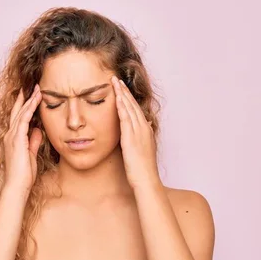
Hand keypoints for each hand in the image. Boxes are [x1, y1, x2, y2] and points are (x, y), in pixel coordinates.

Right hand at [3, 84, 42, 194]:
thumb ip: (33, 142)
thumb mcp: (31, 154)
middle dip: (26, 99)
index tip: (32, 96)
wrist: (17, 185)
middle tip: (34, 87)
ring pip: (20, 113)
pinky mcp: (16, 139)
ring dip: (30, 100)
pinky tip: (35, 101)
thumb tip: (38, 131)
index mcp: (13, 139)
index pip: (19, 118)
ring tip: (38, 89)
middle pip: (18, 112)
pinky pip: (23, 120)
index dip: (25, 106)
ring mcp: (11, 137)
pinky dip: (29, 109)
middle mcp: (10, 135)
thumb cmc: (23, 175)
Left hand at [111, 76, 160, 190]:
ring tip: (114, 82)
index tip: (121, 89)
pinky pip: (126, 118)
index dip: (128, 98)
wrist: (146, 180)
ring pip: (129, 108)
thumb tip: (136, 132)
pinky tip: (116, 97)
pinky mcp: (131, 137)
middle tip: (116, 79)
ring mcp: (138, 132)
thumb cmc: (142, 171)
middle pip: (133, 105)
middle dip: (124, 91)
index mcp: (146, 131)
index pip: (136, 110)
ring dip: (122, 94)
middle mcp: (143, 128)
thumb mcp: (141, 152)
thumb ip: (137, 141)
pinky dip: (121, 106)